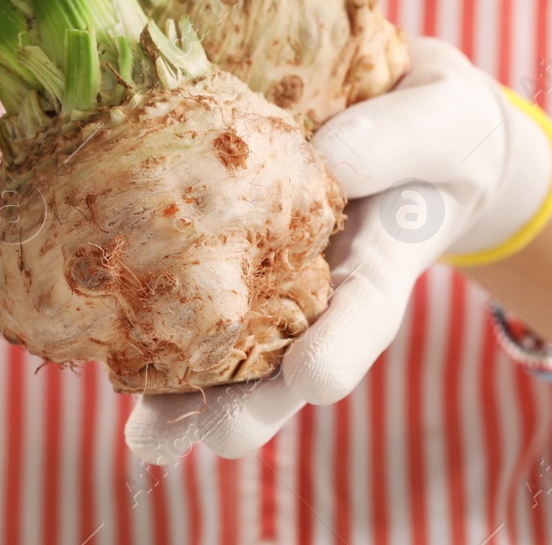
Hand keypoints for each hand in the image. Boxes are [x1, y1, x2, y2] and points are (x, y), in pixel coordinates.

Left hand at [124, 37, 551, 462]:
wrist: (409, 113)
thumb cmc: (440, 127)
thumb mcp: (445, 119)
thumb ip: (400, 138)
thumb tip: (328, 158)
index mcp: (386, 259)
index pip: (367, 310)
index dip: (341, 346)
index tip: (315, 379)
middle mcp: (324, 288)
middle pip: (292, 366)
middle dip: (256, 405)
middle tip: (220, 435)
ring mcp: (274, 280)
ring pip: (233, 355)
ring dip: (189, 397)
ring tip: (153, 438)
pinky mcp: (226, 249)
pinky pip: (190, 292)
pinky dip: (148, 326)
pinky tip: (106, 349)